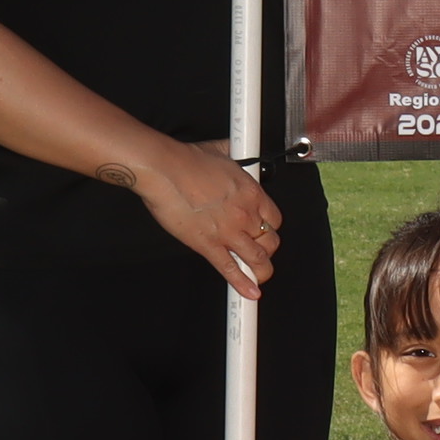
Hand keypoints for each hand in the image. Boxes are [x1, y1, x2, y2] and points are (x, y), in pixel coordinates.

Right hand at [134, 135, 280, 292]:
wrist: (164, 170)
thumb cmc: (187, 160)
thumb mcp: (220, 151)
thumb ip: (233, 154)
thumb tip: (236, 146)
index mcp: (251, 192)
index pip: (275, 219)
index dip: (271, 228)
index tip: (265, 231)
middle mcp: (245, 214)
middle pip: (271, 241)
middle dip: (267, 249)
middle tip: (260, 252)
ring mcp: (228, 232)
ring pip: (258, 259)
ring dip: (262, 271)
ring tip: (261, 276)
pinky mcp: (208, 245)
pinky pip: (231, 270)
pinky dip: (242, 284)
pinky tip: (250, 293)